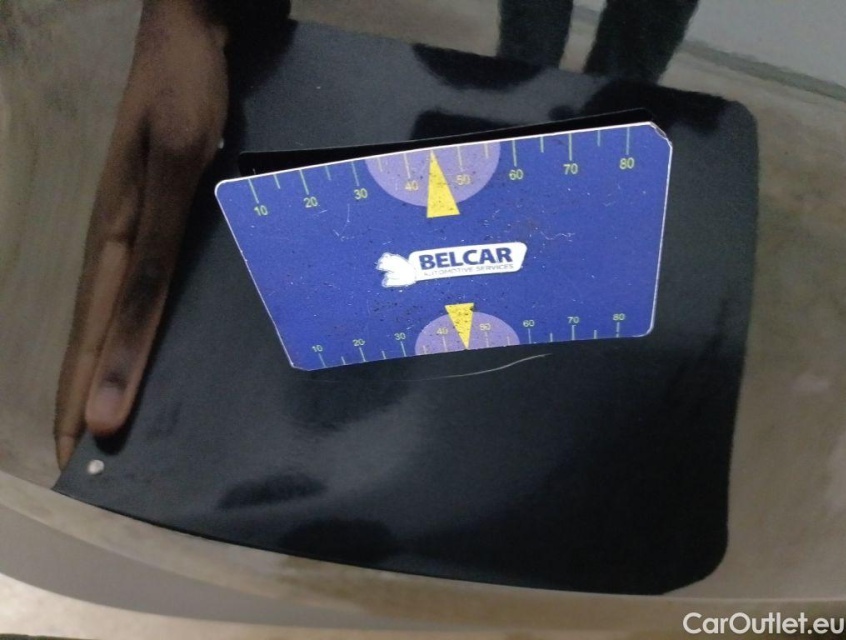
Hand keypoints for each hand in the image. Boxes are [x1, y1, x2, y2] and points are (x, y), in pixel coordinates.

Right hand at [54, 0, 227, 467]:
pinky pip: (141, 285)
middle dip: (82, 393)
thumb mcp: (173, 172)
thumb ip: (150, 256)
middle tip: (81, 456)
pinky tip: (137, 346)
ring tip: (104, 418)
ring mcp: (135, 226)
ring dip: (104, 368)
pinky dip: (133, 327)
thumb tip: (121, 336)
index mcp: (117, 237)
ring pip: (114, 313)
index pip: (94, 333)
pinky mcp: (159, 213)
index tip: (73, 453)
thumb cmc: (186, 94)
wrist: (193, 35)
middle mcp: (118, 239)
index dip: (82, 391)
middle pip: (94, 331)